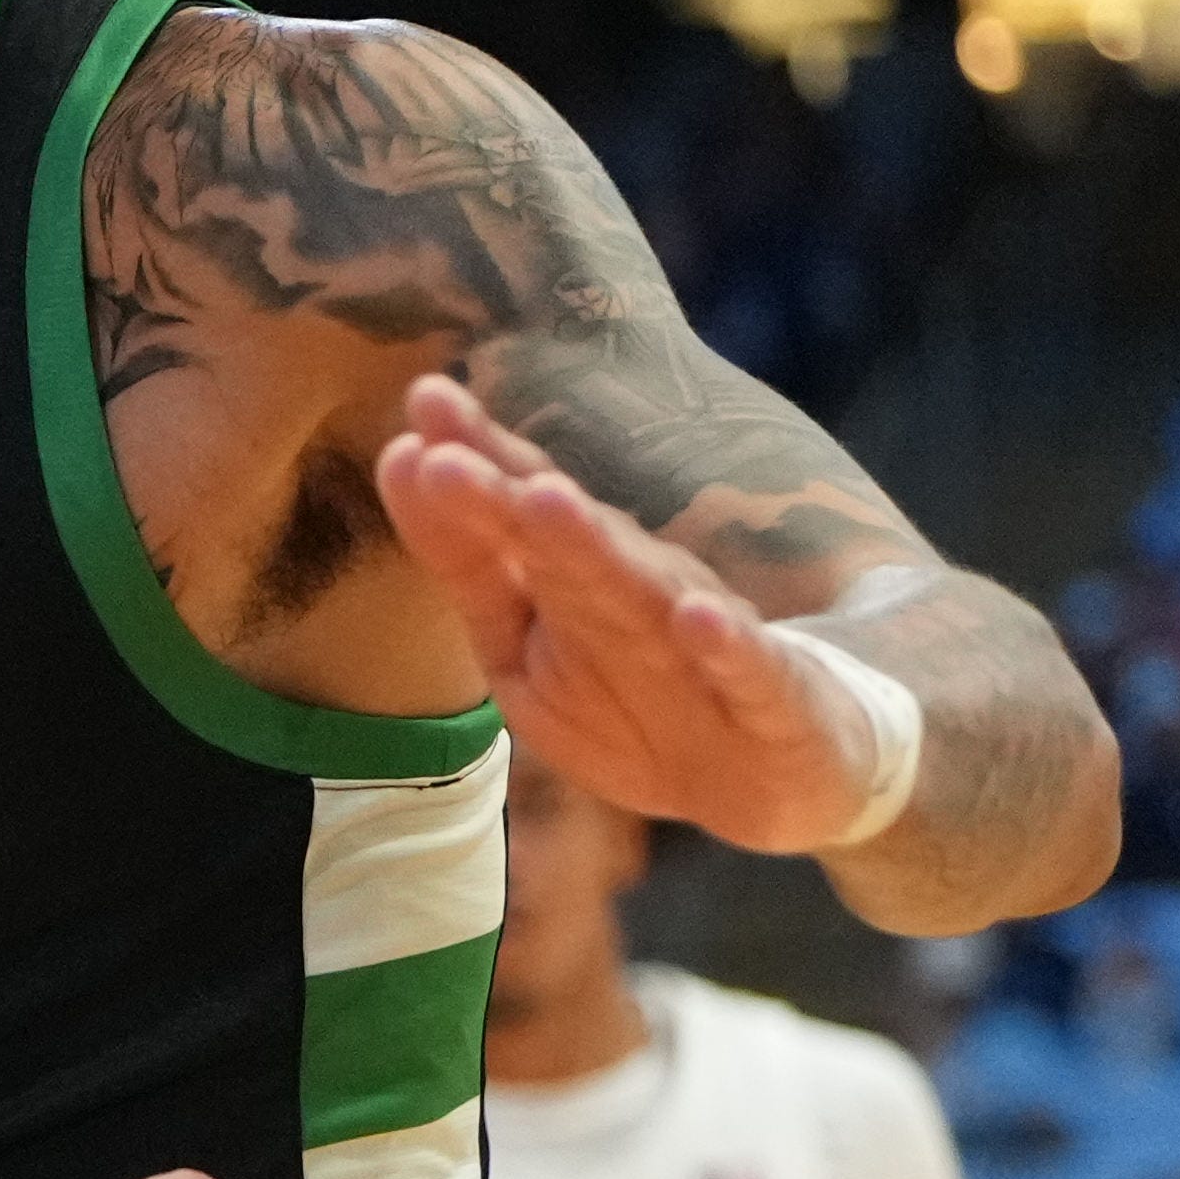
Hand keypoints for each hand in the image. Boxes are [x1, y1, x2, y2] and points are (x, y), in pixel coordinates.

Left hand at [374, 372, 894, 853]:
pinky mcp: (774, 698)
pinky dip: (726, 647)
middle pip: (570, 542)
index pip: (524, 505)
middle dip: (511, 500)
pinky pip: (749, 670)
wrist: (777, 777)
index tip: (422, 401)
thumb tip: (402, 455)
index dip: (476, 459)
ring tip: (544, 500)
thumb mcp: (526, 645)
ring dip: (597, 550)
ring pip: (648, 593)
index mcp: (581, 575)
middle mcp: (643, 589)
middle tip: (448, 457)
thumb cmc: (635, 694)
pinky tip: (700, 618)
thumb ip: (468, 560)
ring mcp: (710, 642)